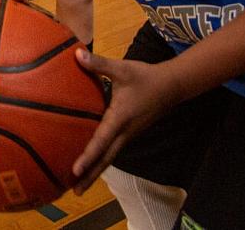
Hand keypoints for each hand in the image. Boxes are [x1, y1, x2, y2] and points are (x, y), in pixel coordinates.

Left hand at [70, 51, 182, 193]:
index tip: (76, 170)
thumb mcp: (121, 68)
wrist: (171, 86)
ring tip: (78, 185)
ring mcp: (128, 135)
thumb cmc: (145, 77)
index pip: (102, 141)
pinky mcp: (129, 134)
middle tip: (73, 191)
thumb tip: (77, 54)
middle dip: (90, 176)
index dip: (88, 156)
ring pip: (110, 158)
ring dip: (95, 171)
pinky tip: (91, 165)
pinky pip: (113, 151)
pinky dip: (101, 161)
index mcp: (120, 118)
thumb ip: (98, 64)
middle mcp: (124, 132)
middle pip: (105, 159)